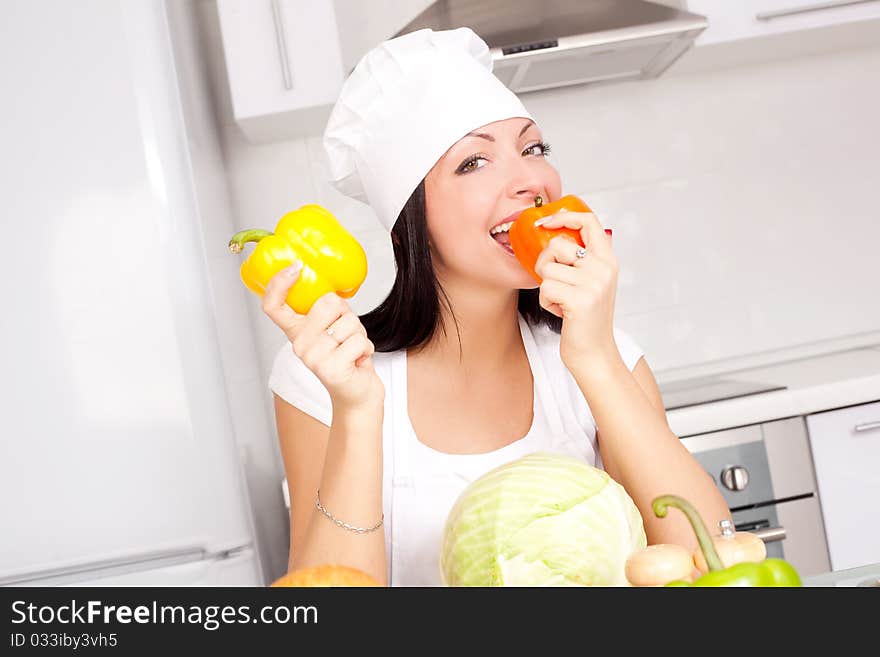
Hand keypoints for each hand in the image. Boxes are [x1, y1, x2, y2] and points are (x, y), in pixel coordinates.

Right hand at [262, 262, 384, 409]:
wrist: (357, 395)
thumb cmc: (347, 357)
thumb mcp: (332, 330)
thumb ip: (327, 311)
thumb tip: (331, 291)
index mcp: (296, 332)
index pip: (273, 306)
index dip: (278, 283)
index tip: (295, 267)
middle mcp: (300, 345)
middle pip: (326, 302)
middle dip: (347, 313)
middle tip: (347, 333)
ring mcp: (314, 358)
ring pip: (349, 322)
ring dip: (360, 334)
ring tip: (352, 350)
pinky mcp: (332, 369)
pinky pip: (360, 341)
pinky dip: (367, 349)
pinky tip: (358, 361)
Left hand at [533, 211, 620, 371]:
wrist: (594, 354)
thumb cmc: (585, 319)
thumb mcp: (591, 283)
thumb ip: (581, 260)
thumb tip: (553, 233)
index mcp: (608, 260)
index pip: (589, 221)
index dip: (564, 216)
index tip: (546, 222)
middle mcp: (603, 268)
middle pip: (557, 245)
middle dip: (545, 264)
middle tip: (556, 284)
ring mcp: (593, 283)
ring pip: (547, 268)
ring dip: (547, 288)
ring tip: (563, 302)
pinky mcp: (580, 299)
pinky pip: (545, 288)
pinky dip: (546, 302)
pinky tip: (561, 312)